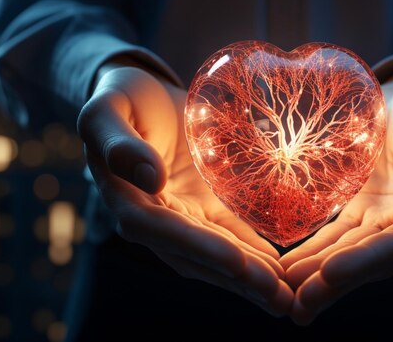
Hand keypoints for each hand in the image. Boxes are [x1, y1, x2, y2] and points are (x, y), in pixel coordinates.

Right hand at [77, 63, 292, 314]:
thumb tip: (149, 178)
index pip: (161, 231)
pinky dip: (254, 255)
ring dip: (250, 278)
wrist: (142, 97)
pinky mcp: (205, 208)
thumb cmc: (120, 99)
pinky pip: (231, 235)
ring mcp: (183, 217)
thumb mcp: (106, 111)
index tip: (237, 262)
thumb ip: (117, 142)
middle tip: (277, 295)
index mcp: (126, 199)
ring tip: (287, 295)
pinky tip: (282, 269)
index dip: (198, 248)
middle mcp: (155, 219)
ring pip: (216, 255)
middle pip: (195, 256)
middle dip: (236, 277)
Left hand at [279, 67, 392, 323]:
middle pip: (365, 259)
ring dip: (313, 274)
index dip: (366, 261)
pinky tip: (282, 266)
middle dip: (331, 283)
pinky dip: (309, 249)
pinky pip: (331, 230)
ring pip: (343, 250)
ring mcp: (377, 216)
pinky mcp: (356, 203)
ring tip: (280, 294)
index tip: (330, 273)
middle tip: (295, 306)